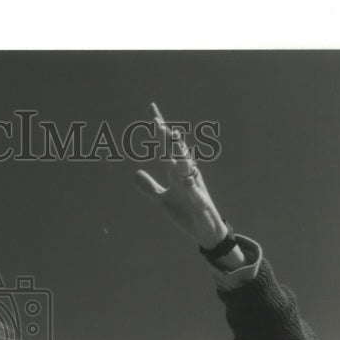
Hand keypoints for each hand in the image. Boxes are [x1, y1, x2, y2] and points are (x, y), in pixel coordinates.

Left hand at [133, 103, 229, 250]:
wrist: (204, 231)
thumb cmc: (186, 211)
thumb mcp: (162, 200)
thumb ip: (149, 187)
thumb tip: (135, 173)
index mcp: (176, 172)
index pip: (166, 146)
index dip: (159, 129)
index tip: (151, 108)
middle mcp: (186, 175)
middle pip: (176, 152)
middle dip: (167, 138)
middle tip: (157, 124)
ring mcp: (195, 187)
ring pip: (187, 167)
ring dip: (180, 154)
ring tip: (174, 138)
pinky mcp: (200, 203)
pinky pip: (195, 194)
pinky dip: (191, 188)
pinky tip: (186, 180)